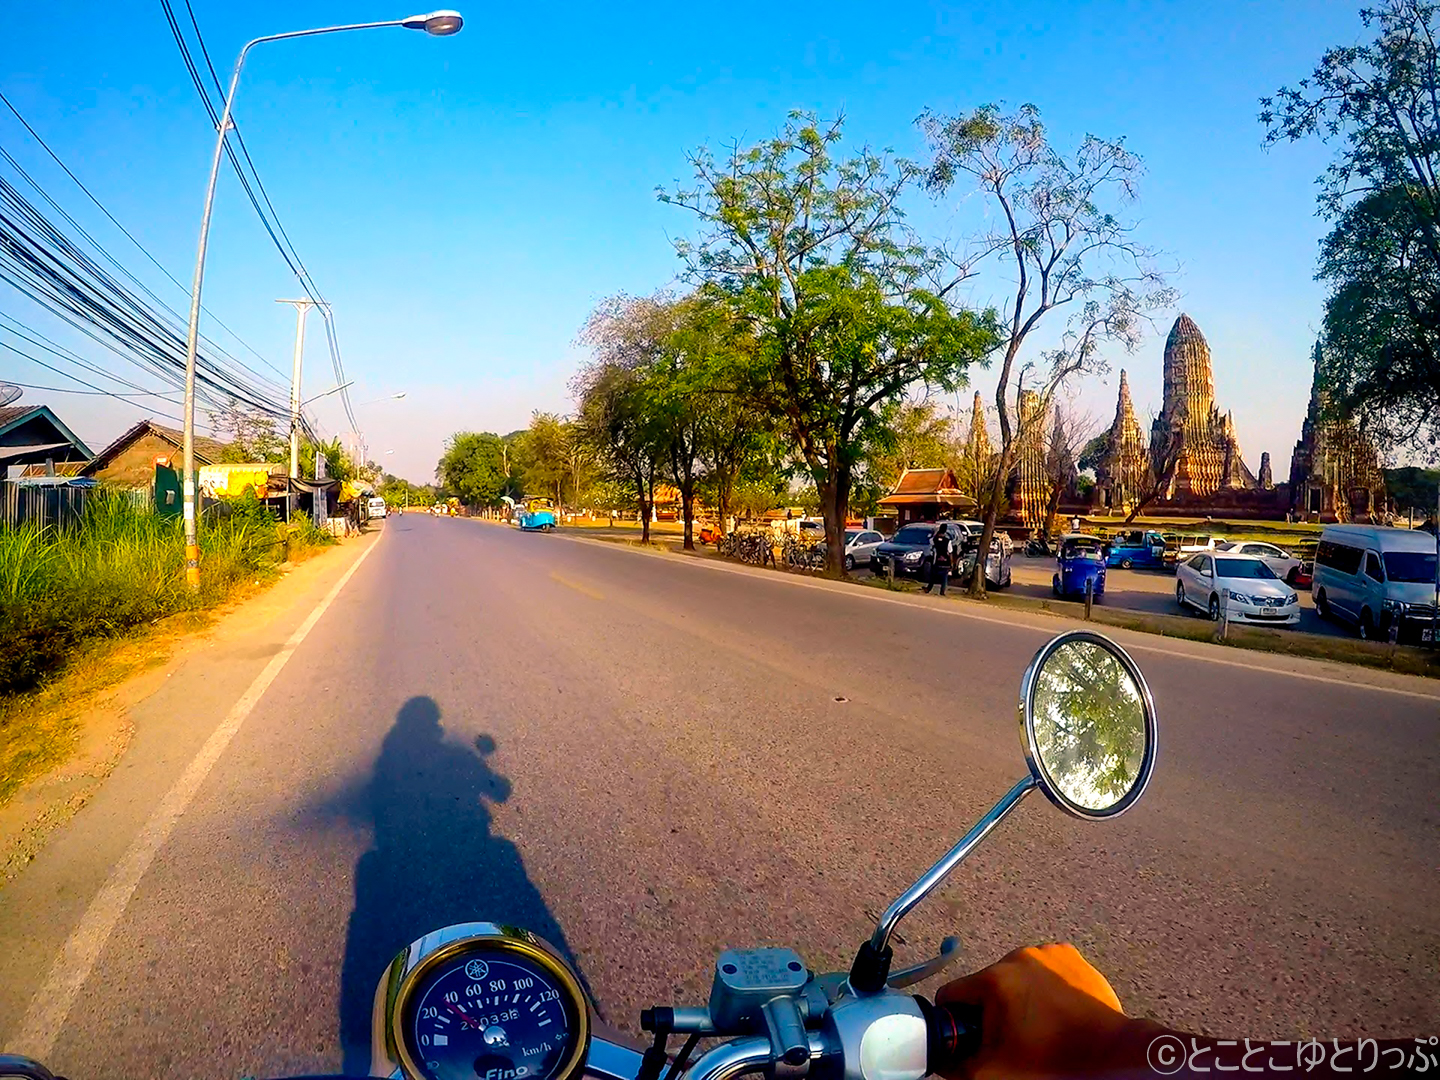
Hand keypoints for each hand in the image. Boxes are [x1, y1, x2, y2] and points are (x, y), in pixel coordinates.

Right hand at [934, 942, 1165, 1079]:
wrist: (1110, 1056)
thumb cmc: (1054, 1063)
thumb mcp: (993, 1073)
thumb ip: (954, 1065)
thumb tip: (940, 1059)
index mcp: (994, 979)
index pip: (951, 994)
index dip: (954, 1020)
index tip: (969, 1038)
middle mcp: (1018, 956)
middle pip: (984, 985)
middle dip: (991, 1011)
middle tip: (1010, 1040)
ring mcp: (1046, 953)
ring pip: (1014, 976)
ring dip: (1017, 997)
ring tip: (1037, 1026)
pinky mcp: (1069, 955)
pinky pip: (1042, 969)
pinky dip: (1042, 986)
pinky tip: (1054, 1010)